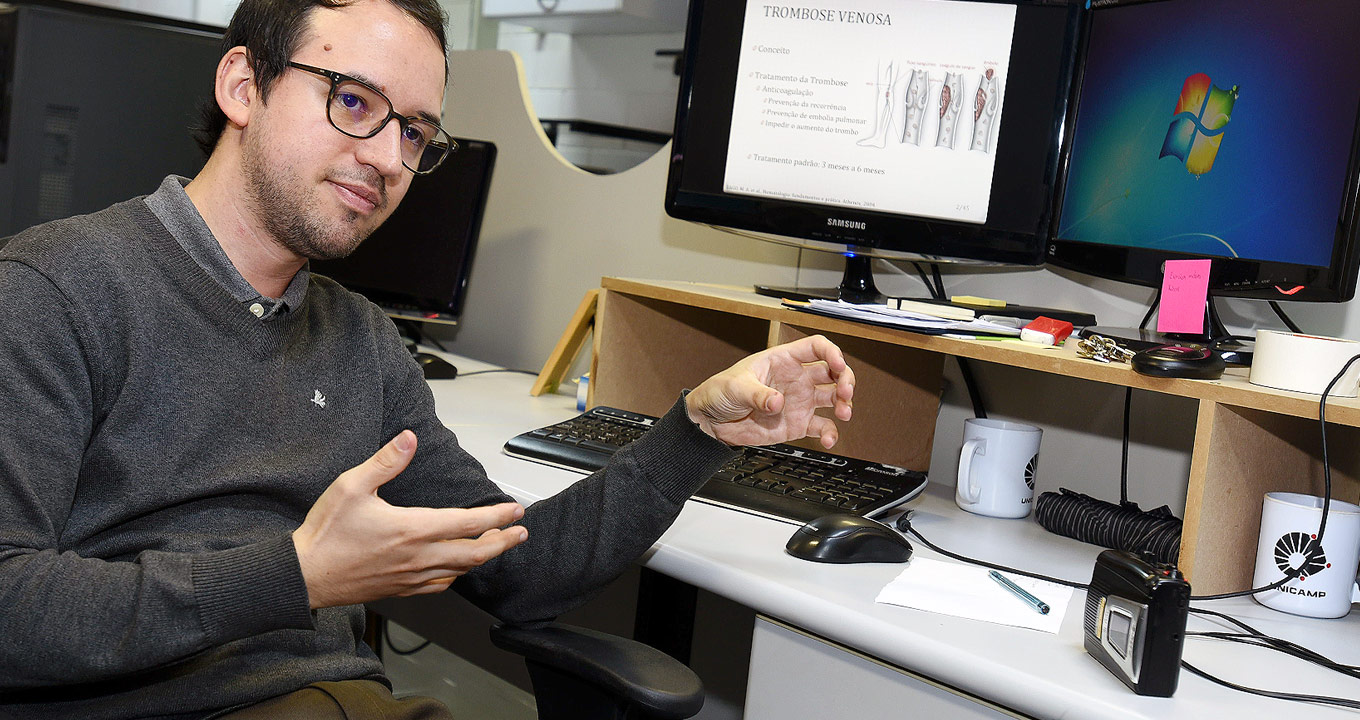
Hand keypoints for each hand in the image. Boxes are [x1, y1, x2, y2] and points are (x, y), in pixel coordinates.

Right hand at [292, 431, 527, 608]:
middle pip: (476, 554)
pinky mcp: (402, 589)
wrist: (305, 576)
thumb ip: (385, 461)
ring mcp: (412, 576)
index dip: (497, 516)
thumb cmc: (326, 532)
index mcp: (412, 529)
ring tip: (498, 544)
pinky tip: (459, 567)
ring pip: (461, 570)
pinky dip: (458, 574)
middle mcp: (418, 556)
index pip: (468, 523)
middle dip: (503, 542)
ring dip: (484, 557)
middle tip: (520, 532)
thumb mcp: (351, 486)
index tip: (516, 510)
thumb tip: (409, 438)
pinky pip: (441, 585)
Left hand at [685, 335, 853, 448]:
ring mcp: (799, 401)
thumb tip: (777, 402)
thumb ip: (757, 394)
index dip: (831, 353)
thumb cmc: (720, 392)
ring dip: (844, 403)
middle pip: (832, 372)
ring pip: (833, 398)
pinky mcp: (798, 423)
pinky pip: (822, 427)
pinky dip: (830, 433)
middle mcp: (796, 379)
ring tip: (844, 413)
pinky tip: (828, 439)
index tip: (837, 364)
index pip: (815, 348)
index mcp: (783, 360)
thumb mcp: (736, 387)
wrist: (712, 422)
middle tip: (845, 392)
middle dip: (845, 379)